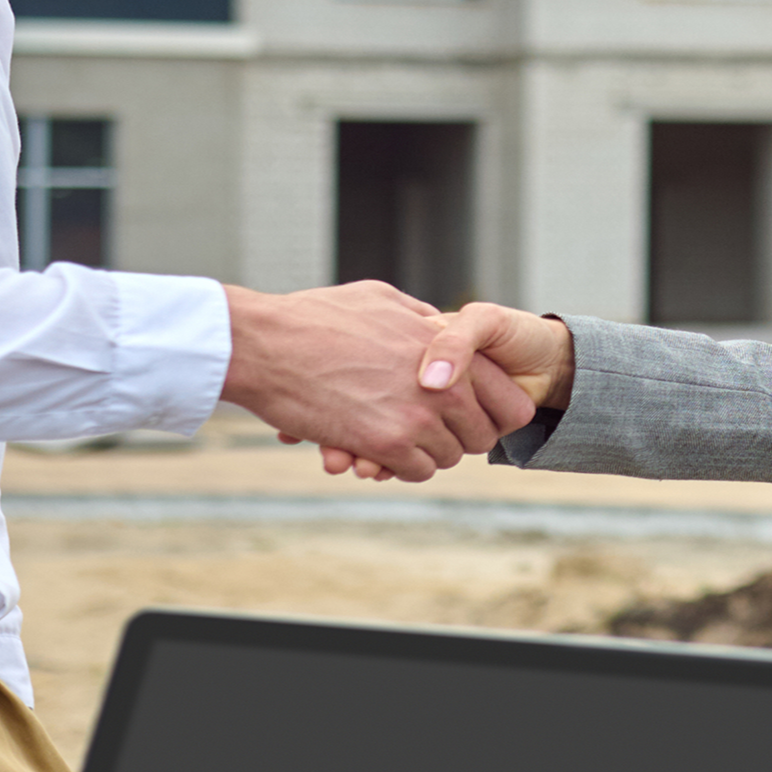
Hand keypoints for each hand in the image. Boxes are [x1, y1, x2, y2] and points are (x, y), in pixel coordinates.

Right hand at [219, 280, 536, 482]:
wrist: (265, 345)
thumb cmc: (316, 317)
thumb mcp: (383, 299)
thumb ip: (421, 317)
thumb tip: (440, 324)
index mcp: (448, 349)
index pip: (506, 397)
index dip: (495, 410)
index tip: (476, 413)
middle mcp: (442, 386)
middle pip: (482, 435)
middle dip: (462, 436)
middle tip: (434, 430)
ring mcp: (416, 418)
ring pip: (448, 458)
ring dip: (428, 452)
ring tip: (400, 436)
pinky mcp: (384, 445)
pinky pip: (415, 471)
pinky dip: (402, 467)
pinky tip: (380, 451)